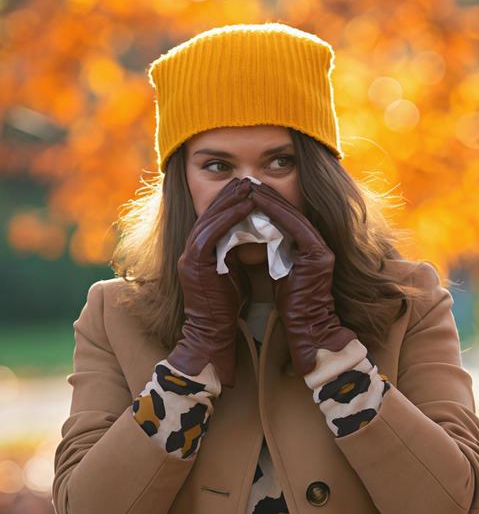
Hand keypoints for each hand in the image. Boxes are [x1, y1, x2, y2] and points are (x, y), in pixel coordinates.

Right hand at [167, 177, 254, 387]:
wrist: (212, 335)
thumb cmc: (226, 308)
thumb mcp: (233, 273)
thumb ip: (235, 253)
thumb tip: (254, 237)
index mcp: (199, 252)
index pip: (212, 219)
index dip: (229, 202)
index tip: (247, 187)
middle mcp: (190, 250)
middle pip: (208, 213)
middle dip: (229, 194)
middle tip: (247, 178)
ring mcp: (190, 255)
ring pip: (209, 218)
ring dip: (230, 200)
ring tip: (249, 185)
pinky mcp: (195, 263)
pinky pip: (212, 231)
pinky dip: (230, 216)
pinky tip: (246, 205)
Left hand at [249, 182, 355, 375]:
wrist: (308, 328)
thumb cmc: (292, 306)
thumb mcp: (282, 273)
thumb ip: (277, 254)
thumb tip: (257, 238)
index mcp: (312, 250)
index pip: (289, 220)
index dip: (270, 204)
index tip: (250, 191)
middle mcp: (320, 246)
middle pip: (292, 212)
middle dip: (269, 196)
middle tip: (247, 182)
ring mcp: (321, 249)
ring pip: (292, 215)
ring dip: (270, 199)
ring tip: (250, 186)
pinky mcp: (317, 255)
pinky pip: (293, 225)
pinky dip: (274, 211)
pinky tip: (256, 201)